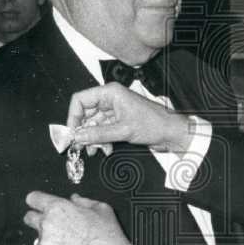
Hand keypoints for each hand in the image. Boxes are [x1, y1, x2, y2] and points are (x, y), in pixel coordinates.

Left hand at [24, 191, 129, 244]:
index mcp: (58, 208)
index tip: (39, 204)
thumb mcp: (101, 209)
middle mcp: (47, 225)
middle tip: (54, 225)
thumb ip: (83, 201)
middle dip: (39, 220)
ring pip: (40, 240)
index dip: (37, 201)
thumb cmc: (107, 235)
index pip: (33, 198)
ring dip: (49, 241)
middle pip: (29, 218)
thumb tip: (74, 199)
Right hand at [67, 82, 192, 153]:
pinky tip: (105, 150)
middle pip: (85, 114)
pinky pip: (103, 130)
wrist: (172, 132)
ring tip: (93, 151)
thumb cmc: (154, 124)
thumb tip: (78, 137)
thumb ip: (98, 134)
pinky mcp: (119, 121)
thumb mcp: (123, 131)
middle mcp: (110, 99)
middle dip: (83, 131)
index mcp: (110, 93)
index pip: (80, 100)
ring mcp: (114, 111)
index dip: (73, 116)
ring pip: (93, 124)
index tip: (71, 133)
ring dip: (92, 139)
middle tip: (79, 146)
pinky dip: (102, 140)